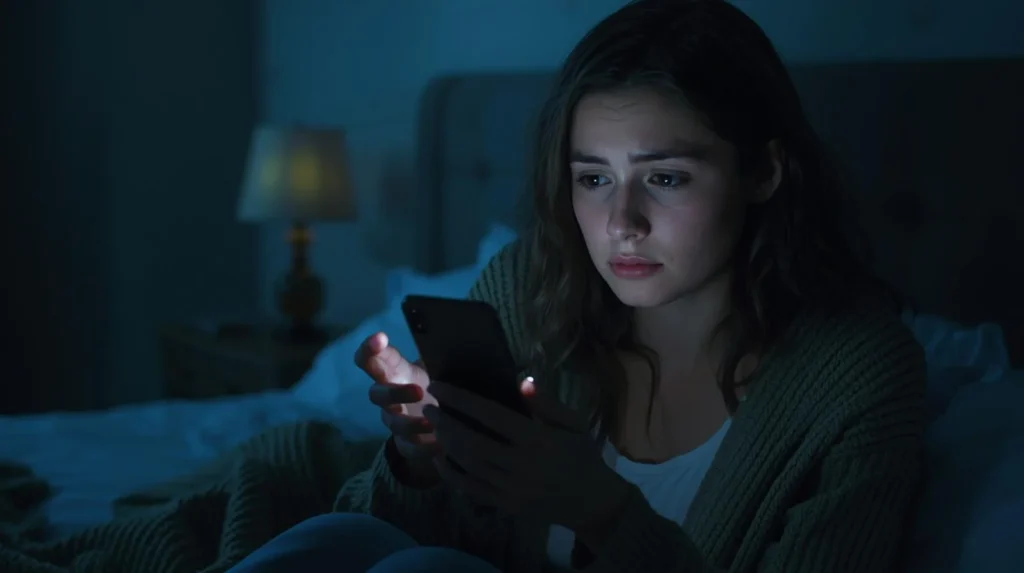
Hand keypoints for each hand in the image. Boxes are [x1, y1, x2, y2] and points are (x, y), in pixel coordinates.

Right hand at [355, 332, 439, 481]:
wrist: (447, 414)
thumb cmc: (438, 382)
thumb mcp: (437, 365)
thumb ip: (436, 354)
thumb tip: (455, 340)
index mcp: (394, 373)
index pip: (370, 359)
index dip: (369, 349)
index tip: (380, 337)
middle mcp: (389, 398)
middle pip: (377, 394)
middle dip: (394, 392)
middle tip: (418, 389)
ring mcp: (396, 421)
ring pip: (394, 423)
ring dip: (411, 423)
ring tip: (432, 423)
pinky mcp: (407, 444)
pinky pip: (409, 448)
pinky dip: (424, 448)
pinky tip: (441, 446)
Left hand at [423, 378, 631, 533]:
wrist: (591, 501)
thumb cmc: (581, 454)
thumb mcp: (574, 423)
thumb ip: (548, 403)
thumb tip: (522, 381)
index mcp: (538, 440)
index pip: (492, 415)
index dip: (462, 400)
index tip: (439, 386)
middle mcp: (522, 465)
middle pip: (472, 442)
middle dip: (446, 422)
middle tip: (429, 406)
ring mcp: (512, 489)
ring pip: (469, 465)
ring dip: (446, 444)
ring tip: (434, 425)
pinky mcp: (506, 506)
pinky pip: (471, 489)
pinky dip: (451, 474)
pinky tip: (440, 458)